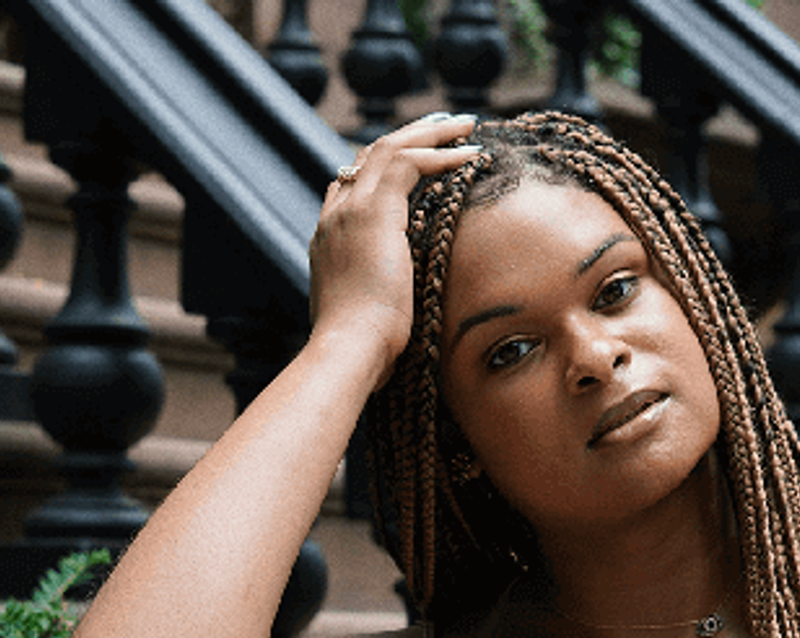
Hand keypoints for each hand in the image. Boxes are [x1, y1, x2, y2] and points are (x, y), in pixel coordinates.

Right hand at [309, 113, 480, 386]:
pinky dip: (440, 154)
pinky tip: (471, 153)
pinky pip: (408, 162)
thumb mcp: (369, 314)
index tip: (419, 160)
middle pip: (367, 156)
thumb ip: (380, 296)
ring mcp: (350, 211)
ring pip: (387, 148)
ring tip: (465, 126)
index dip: (382, 167)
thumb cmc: (364, 348)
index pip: (349, 184)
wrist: (348, 350)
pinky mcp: (373, 212)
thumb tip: (399, 309)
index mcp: (328, 239)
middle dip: (409, 137)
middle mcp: (334, 216)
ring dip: (430, 133)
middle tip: (445, 126)